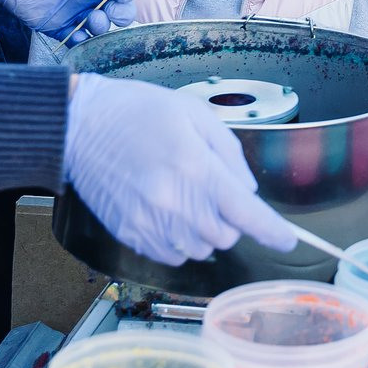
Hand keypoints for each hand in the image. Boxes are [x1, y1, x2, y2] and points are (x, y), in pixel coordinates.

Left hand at [0, 0, 135, 39]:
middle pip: (118, 7)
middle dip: (122, 13)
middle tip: (113, 13)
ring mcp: (74, 8)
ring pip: (99, 25)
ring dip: (103, 27)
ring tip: (94, 20)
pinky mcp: (55, 24)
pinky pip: (73, 38)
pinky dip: (81, 42)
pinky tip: (80, 37)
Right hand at [65, 77, 300, 265]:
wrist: (81, 125)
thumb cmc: (138, 112)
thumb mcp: (196, 115)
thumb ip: (230, 156)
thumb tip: (247, 192)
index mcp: (198, 169)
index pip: (248, 215)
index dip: (273, 232)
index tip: (287, 240)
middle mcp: (176, 203)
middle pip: (226, 237)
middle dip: (230, 219)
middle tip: (213, 190)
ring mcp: (151, 223)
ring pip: (200, 249)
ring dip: (204, 231)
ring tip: (185, 196)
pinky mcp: (130, 234)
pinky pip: (170, 255)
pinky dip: (178, 240)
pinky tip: (167, 211)